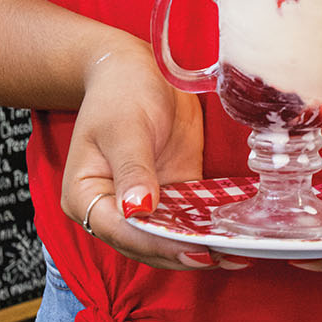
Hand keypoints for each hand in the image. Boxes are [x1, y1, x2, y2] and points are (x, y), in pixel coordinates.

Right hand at [61, 42, 249, 272]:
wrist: (137, 68)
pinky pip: (189, 218)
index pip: (119, 229)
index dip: (154, 242)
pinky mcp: (172, 193)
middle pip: (145, 242)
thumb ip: (132, 168)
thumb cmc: (120, 91)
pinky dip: (208, 227)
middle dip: (181, 250)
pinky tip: (235, 234)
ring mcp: (144, 204)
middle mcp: (112, 208)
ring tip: (235, 252)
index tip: (188, 247)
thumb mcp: (124, 126)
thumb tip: (139, 210)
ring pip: (169, 238)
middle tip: (220, 253)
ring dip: (199, 245)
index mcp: (85, 196)